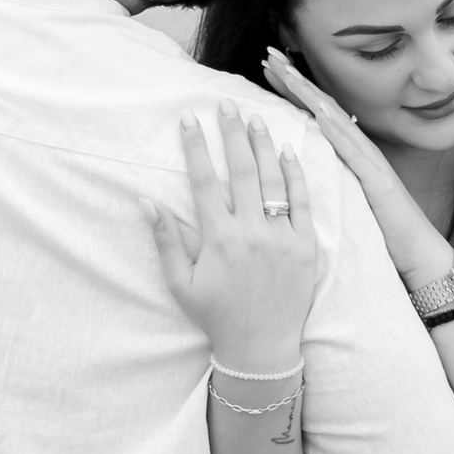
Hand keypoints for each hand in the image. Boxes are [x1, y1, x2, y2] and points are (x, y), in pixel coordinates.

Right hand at [152, 107, 320, 375]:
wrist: (262, 348)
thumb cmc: (217, 317)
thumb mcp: (181, 284)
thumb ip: (167, 241)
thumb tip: (147, 202)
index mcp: (218, 239)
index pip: (203, 181)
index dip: (195, 147)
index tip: (189, 119)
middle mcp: (250, 232)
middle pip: (239, 170)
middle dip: (230, 134)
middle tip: (225, 105)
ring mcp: (281, 238)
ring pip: (272, 180)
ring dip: (262, 145)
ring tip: (255, 118)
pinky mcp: (306, 247)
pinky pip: (302, 203)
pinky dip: (295, 175)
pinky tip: (288, 152)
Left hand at [262, 50, 453, 287]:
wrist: (420, 256)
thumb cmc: (383, 235)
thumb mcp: (347, 200)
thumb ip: (329, 180)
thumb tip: (300, 168)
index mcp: (349, 155)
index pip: (316, 113)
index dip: (292, 89)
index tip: (268, 67)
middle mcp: (360, 150)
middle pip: (322, 106)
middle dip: (295, 79)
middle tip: (269, 53)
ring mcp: (370, 162)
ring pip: (335, 119)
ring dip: (309, 93)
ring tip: (285, 71)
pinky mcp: (378, 180)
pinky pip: (353, 150)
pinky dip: (335, 128)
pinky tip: (317, 110)